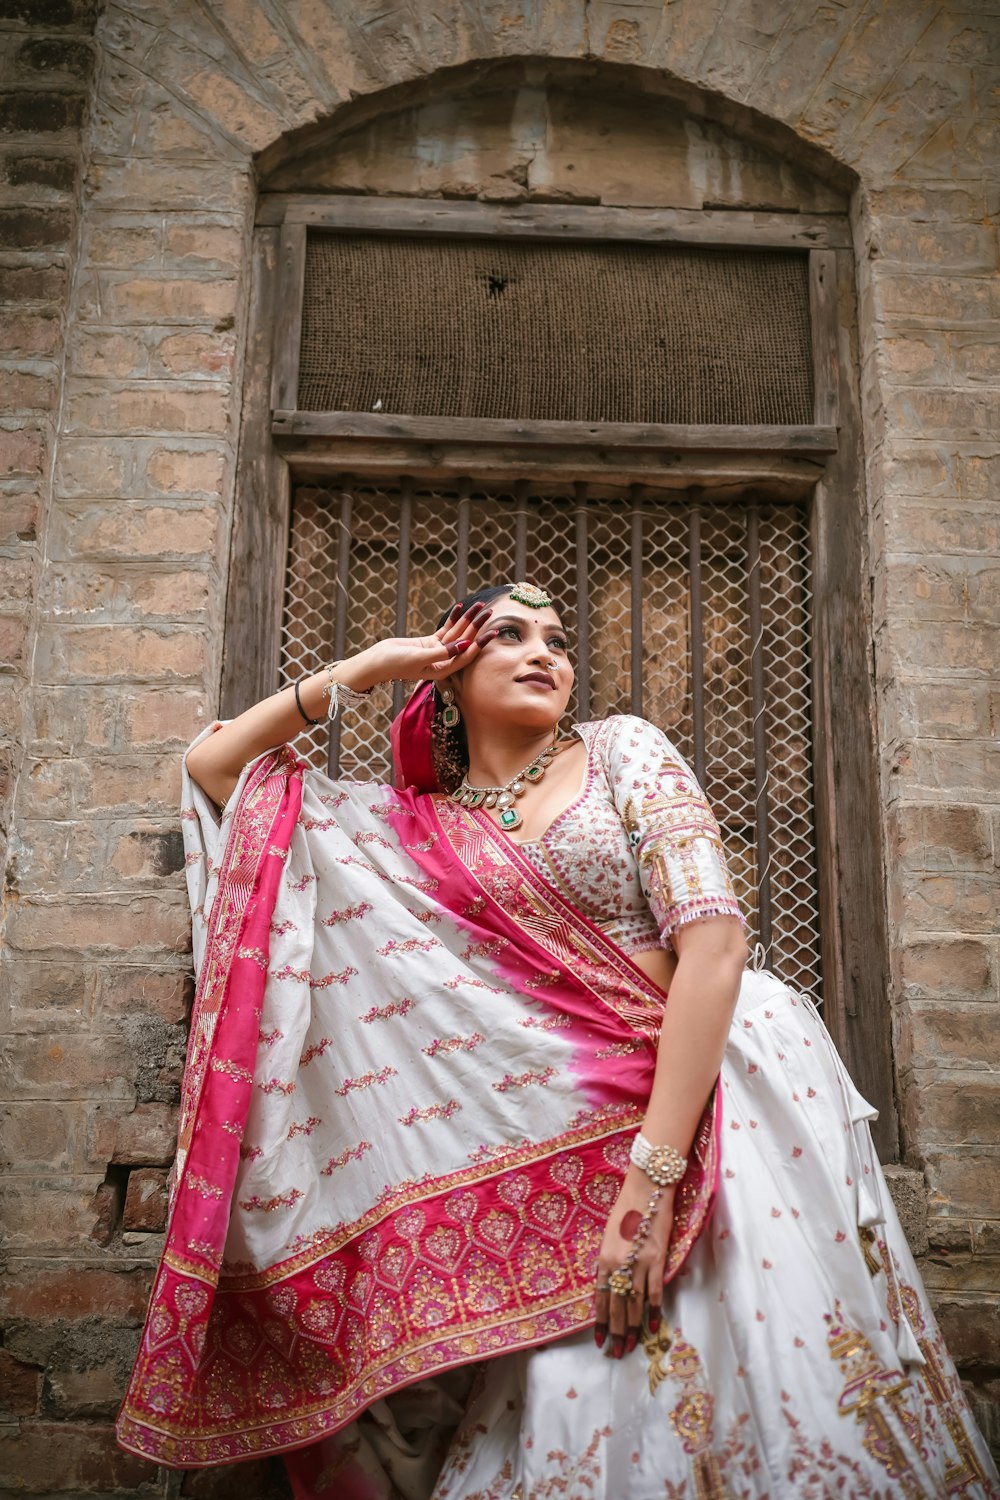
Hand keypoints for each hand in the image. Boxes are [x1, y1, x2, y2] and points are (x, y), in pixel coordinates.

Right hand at [356, 601, 497, 687]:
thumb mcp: (420, 658)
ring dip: (466, 620)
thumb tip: (464, 644)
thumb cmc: (395, 664)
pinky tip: (460, 609)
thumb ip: (443, 652)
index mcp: (442, 671)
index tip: (490, 633)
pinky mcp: (430, 643)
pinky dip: (452, 620)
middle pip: (463, 642)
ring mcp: (437, 652)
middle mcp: (443, 662)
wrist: (376, 661)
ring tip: (478, 606)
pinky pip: (445, 630)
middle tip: (488, 612)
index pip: (465, 657)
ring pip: (456, 634)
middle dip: (476, 628)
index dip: (479, 645)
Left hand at [594, 1169, 674, 1358]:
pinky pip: (654, 1292)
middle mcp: (618, 1264)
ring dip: (632, 1327)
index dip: (601, 1321)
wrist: (647, 1188)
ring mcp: (638, 1263)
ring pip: (634, 1303)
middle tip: (615, 1353)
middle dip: (616, 1331)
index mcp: (603, 1258)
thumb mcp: (609, 1235)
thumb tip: (613, 1284)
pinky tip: (651, 1328)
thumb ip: (610, 1261)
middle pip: (617, 1305)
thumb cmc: (626, 1208)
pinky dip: (652, 1311)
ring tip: (630, 1347)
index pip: (601, 1297)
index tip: (600, 1341)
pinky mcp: (657, 1260)